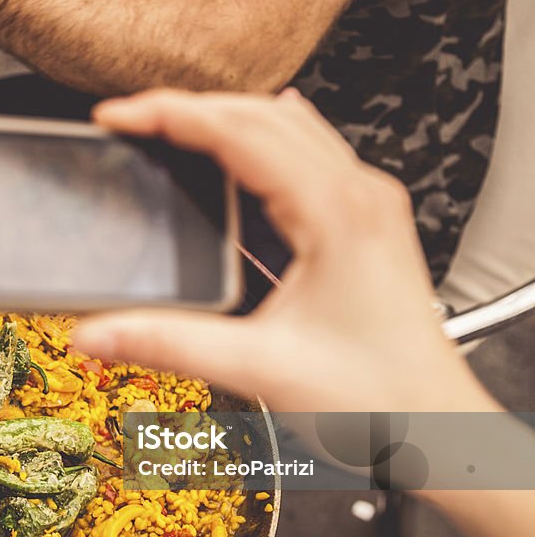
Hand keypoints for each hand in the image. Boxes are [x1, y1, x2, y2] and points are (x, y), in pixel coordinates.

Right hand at [73, 89, 498, 412]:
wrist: (440, 427)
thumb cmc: (378, 399)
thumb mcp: (261, 370)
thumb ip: (170, 345)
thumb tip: (96, 333)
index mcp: (337, 214)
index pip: (240, 132)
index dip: (170, 115)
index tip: (117, 117)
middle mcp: (358, 197)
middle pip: (262, 114)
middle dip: (189, 110)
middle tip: (130, 122)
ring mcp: (366, 208)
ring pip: (288, 129)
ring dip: (223, 121)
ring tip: (168, 132)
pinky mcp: (363, 226)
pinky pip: (306, 156)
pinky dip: (257, 144)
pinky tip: (239, 154)